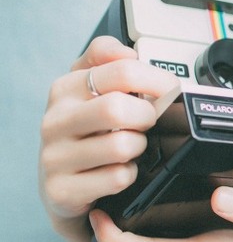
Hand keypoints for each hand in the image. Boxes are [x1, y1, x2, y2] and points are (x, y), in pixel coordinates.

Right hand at [39, 36, 177, 241]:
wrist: (60, 188)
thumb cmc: (82, 135)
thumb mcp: (89, 92)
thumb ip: (107, 60)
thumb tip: (127, 52)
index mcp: (65, 89)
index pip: (121, 70)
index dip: (157, 81)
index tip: (169, 91)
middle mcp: (55, 120)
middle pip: (118, 108)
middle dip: (147, 117)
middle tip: (149, 123)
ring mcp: (55, 156)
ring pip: (121, 146)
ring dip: (139, 148)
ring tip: (132, 147)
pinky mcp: (62, 189)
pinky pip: (117, 178)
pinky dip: (129, 175)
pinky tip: (120, 171)